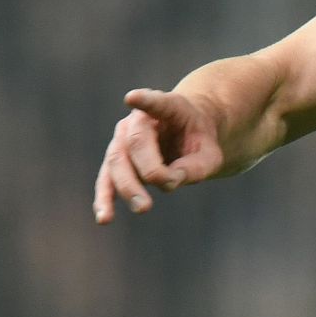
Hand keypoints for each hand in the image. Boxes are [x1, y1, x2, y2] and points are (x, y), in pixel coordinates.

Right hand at [92, 88, 224, 222]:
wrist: (184, 135)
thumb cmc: (198, 140)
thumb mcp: (211, 153)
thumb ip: (197, 165)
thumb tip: (171, 180)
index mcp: (168, 107)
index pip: (157, 102)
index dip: (145, 100)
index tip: (132, 98)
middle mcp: (139, 120)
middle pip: (136, 143)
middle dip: (148, 169)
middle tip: (165, 189)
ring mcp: (123, 139)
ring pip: (117, 161)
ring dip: (128, 187)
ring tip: (143, 207)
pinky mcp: (116, 160)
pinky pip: (107, 179)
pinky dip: (105, 198)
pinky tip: (104, 218)